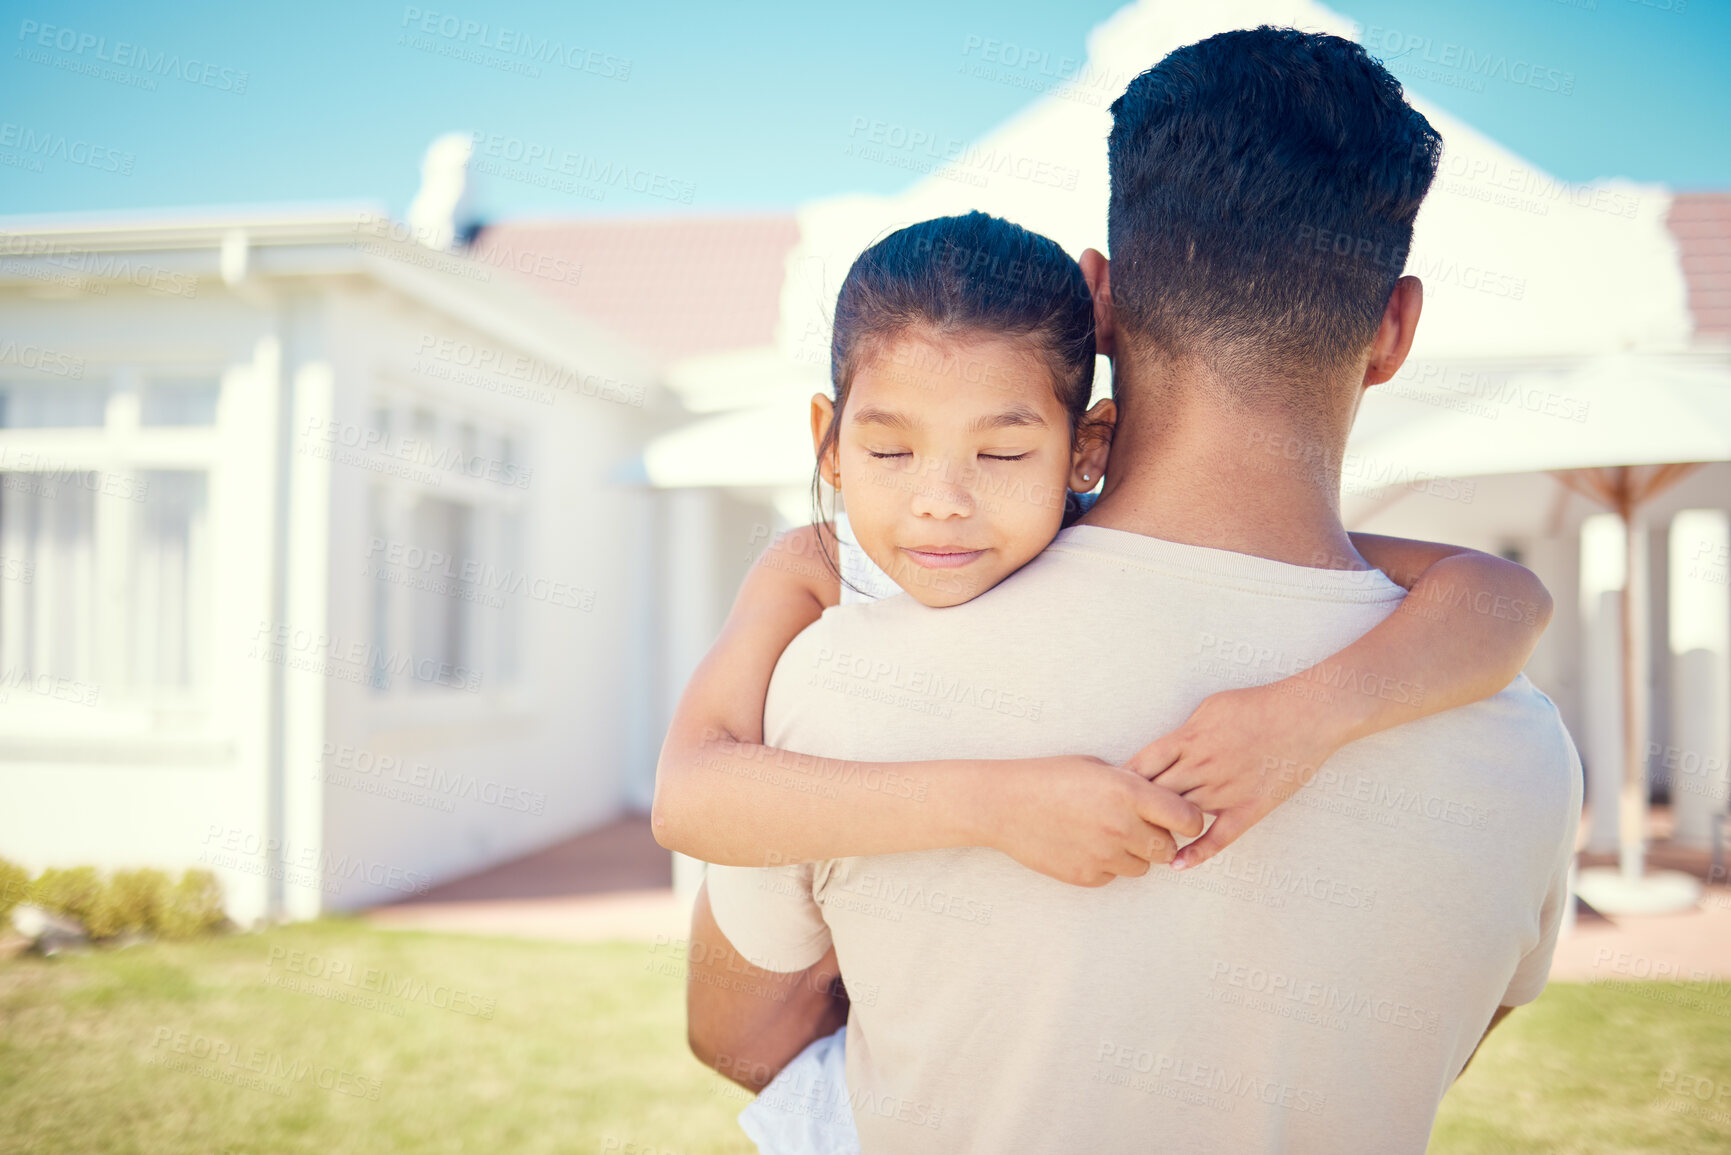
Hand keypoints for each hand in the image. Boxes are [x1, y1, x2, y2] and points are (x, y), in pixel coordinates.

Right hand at [986, 756, 1204, 886]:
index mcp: (1129, 793)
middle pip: (1168, 848)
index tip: (1179, 817)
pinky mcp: (1088, 876)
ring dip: (1134, 854)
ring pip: (1143, 867)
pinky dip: (1107, 864)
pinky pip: (1114, 876)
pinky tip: (1084, 844)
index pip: (1188, 819)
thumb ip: (1135, 786)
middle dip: (1161, 838)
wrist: (1004, 805)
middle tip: (1140, 826)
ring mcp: (1105, 855)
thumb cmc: (1050, 777)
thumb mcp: (1098, 768)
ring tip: (1107, 834)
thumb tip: (1164, 801)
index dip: (1188, 819)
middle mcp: (1122, 827)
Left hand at [1123, 683, 1344, 870]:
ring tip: (1137, 841)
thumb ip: (1184, 733)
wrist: (1306, 715)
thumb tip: (1166, 749)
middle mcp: (1201, 767)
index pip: (1141, 765)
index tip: (1109, 791)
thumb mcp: (1209, 708)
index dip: (1122, 781)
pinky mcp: (1249, 807)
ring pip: (1180, 816)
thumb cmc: (1257, 706)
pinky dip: (1197, 852)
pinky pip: (1219, 836)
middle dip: (1132, 807)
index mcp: (1188, 740)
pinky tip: (1178, 863)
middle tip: (1115, 821)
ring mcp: (1225, 790)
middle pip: (1153, 793)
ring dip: (1159, 828)